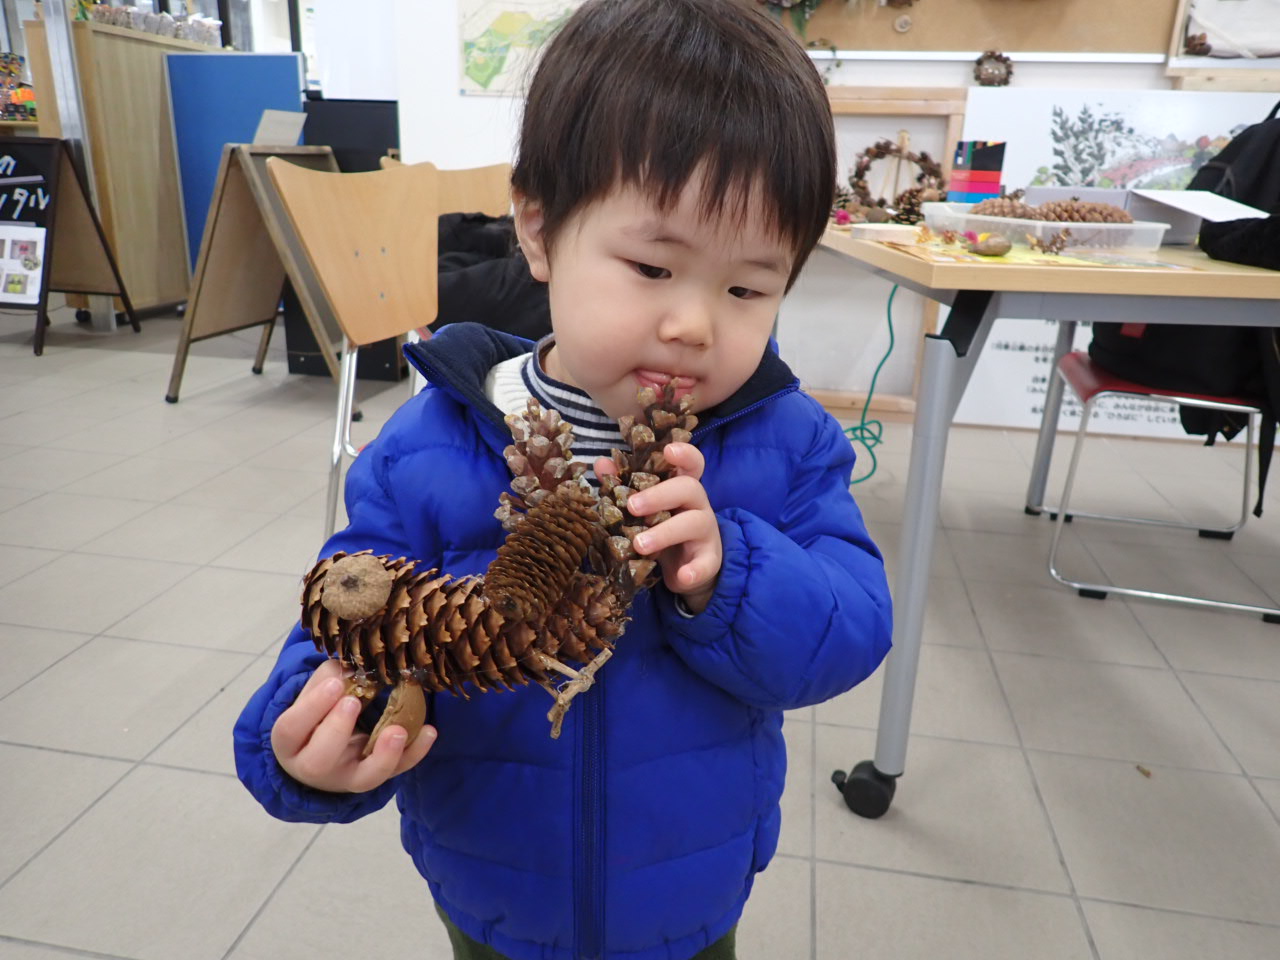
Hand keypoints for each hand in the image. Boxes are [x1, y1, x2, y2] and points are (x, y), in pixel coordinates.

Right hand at [271, 659, 436, 792]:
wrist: (322, 751)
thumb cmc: (317, 714)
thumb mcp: (314, 694)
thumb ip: (329, 678)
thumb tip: (357, 665)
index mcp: (290, 741)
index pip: (291, 729)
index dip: (312, 707)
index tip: (334, 685)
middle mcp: (314, 766)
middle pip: (319, 761)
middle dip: (337, 730)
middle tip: (354, 702)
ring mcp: (347, 777)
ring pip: (364, 779)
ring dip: (383, 756)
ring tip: (398, 730)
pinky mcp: (375, 777)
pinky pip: (397, 772)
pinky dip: (415, 753)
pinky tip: (429, 731)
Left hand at [596, 442, 720, 613]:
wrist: (686, 569)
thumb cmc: (660, 528)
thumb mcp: (644, 508)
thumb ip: (623, 484)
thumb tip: (602, 463)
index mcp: (681, 487)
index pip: (692, 463)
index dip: (684, 453)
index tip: (668, 449)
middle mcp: (697, 504)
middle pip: (689, 488)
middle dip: (659, 495)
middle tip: (632, 506)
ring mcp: (705, 532)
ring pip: (692, 523)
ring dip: (665, 533)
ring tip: (639, 544)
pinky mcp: (708, 560)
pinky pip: (706, 564)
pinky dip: (694, 571)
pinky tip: (680, 577)